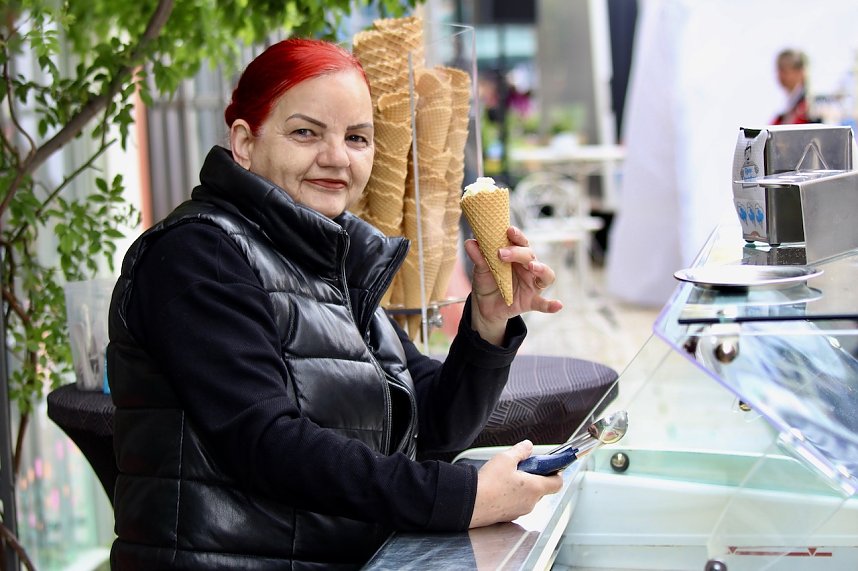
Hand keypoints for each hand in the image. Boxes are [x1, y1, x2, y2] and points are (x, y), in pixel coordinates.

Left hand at [464, 226, 562, 343]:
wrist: (484, 306)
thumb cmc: (487, 282)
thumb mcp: (481, 270)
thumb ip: (479, 257)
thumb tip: (470, 242)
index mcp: (517, 256)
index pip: (521, 242)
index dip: (517, 236)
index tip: (509, 230)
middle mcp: (528, 267)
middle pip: (530, 256)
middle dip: (518, 253)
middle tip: (502, 253)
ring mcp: (532, 284)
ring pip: (545, 275)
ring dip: (541, 269)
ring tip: (533, 267)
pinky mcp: (532, 301)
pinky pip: (544, 303)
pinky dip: (551, 304)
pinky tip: (558, 305)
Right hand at [468, 440, 562, 528]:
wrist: (470, 504)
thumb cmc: (488, 484)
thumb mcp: (505, 459)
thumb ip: (520, 451)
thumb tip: (528, 446)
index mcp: (535, 488)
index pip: (557, 483)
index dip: (556, 473)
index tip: (551, 466)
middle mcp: (531, 503)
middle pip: (541, 489)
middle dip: (534, 477)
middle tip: (522, 467)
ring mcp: (519, 511)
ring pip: (528, 496)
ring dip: (522, 487)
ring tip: (506, 477)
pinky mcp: (508, 516)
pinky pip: (516, 504)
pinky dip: (512, 496)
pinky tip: (498, 488)